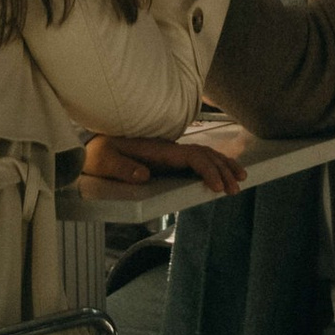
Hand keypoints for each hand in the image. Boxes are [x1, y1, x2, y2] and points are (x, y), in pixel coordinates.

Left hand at [82, 132, 245, 195]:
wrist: (92, 147)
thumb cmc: (98, 154)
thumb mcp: (104, 161)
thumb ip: (123, 169)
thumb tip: (144, 176)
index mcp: (157, 149)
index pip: (191, 155)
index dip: (206, 169)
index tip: (217, 185)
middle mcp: (167, 149)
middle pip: (204, 154)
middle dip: (223, 169)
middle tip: (237, 188)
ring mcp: (169, 153)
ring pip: (204, 155)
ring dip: (223, 165)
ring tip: (241, 179)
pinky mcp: (168, 160)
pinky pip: (196, 160)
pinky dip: (213, 166)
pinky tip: (222, 174)